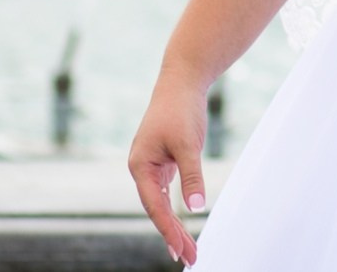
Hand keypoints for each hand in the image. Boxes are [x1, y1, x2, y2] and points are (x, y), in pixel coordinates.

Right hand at [128, 73, 208, 263]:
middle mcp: (142, 169)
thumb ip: (191, 177)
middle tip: (189, 258)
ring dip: (173, 225)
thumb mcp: (189, 145)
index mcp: (140, 167)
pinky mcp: (162, 161)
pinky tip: (180, 223)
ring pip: (161, 203)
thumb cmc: (181, 111)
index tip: (181, 251)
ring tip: (185, 249)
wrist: (182, 82)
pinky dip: (174, 208)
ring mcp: (151, 166)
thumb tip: (196, 208)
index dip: (169, 231)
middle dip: (172, 235)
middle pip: (156, 210)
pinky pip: (165, 192)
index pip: (155, 208)